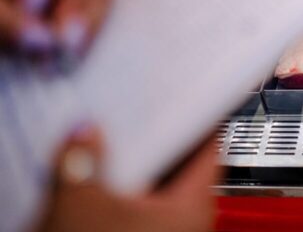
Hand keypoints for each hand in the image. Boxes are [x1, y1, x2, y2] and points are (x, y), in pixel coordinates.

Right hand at [35, 125, 219, 231]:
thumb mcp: (81, 208)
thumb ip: (82, 162)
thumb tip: (85, 133)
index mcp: (195, 204)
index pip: (211, 146)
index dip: (201, 115)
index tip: (194, 93)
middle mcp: (193, 220)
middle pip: (186, 165)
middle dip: (163, 138)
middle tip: (148, 111)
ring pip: (166, 187)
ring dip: (145, 166)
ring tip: (123, 140)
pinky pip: (149, 208)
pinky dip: (133, 190)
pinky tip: (108, 180)